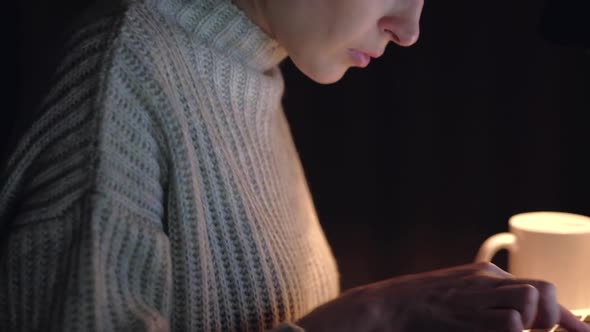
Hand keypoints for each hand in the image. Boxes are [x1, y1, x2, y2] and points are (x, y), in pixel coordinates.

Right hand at [296, 262, 589, 331]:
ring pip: (530, 299)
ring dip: (531, 323)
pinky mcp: (469, 314)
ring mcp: (478, 295)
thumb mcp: (458, 299)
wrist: (387, 307)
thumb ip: (487, 304)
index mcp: (485, 275)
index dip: (566, 317)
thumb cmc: (419, 308)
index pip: (538, 289)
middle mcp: (486, 281)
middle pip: (542, 289)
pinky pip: (511, 324)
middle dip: (551, 316)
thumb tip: (519, 320)